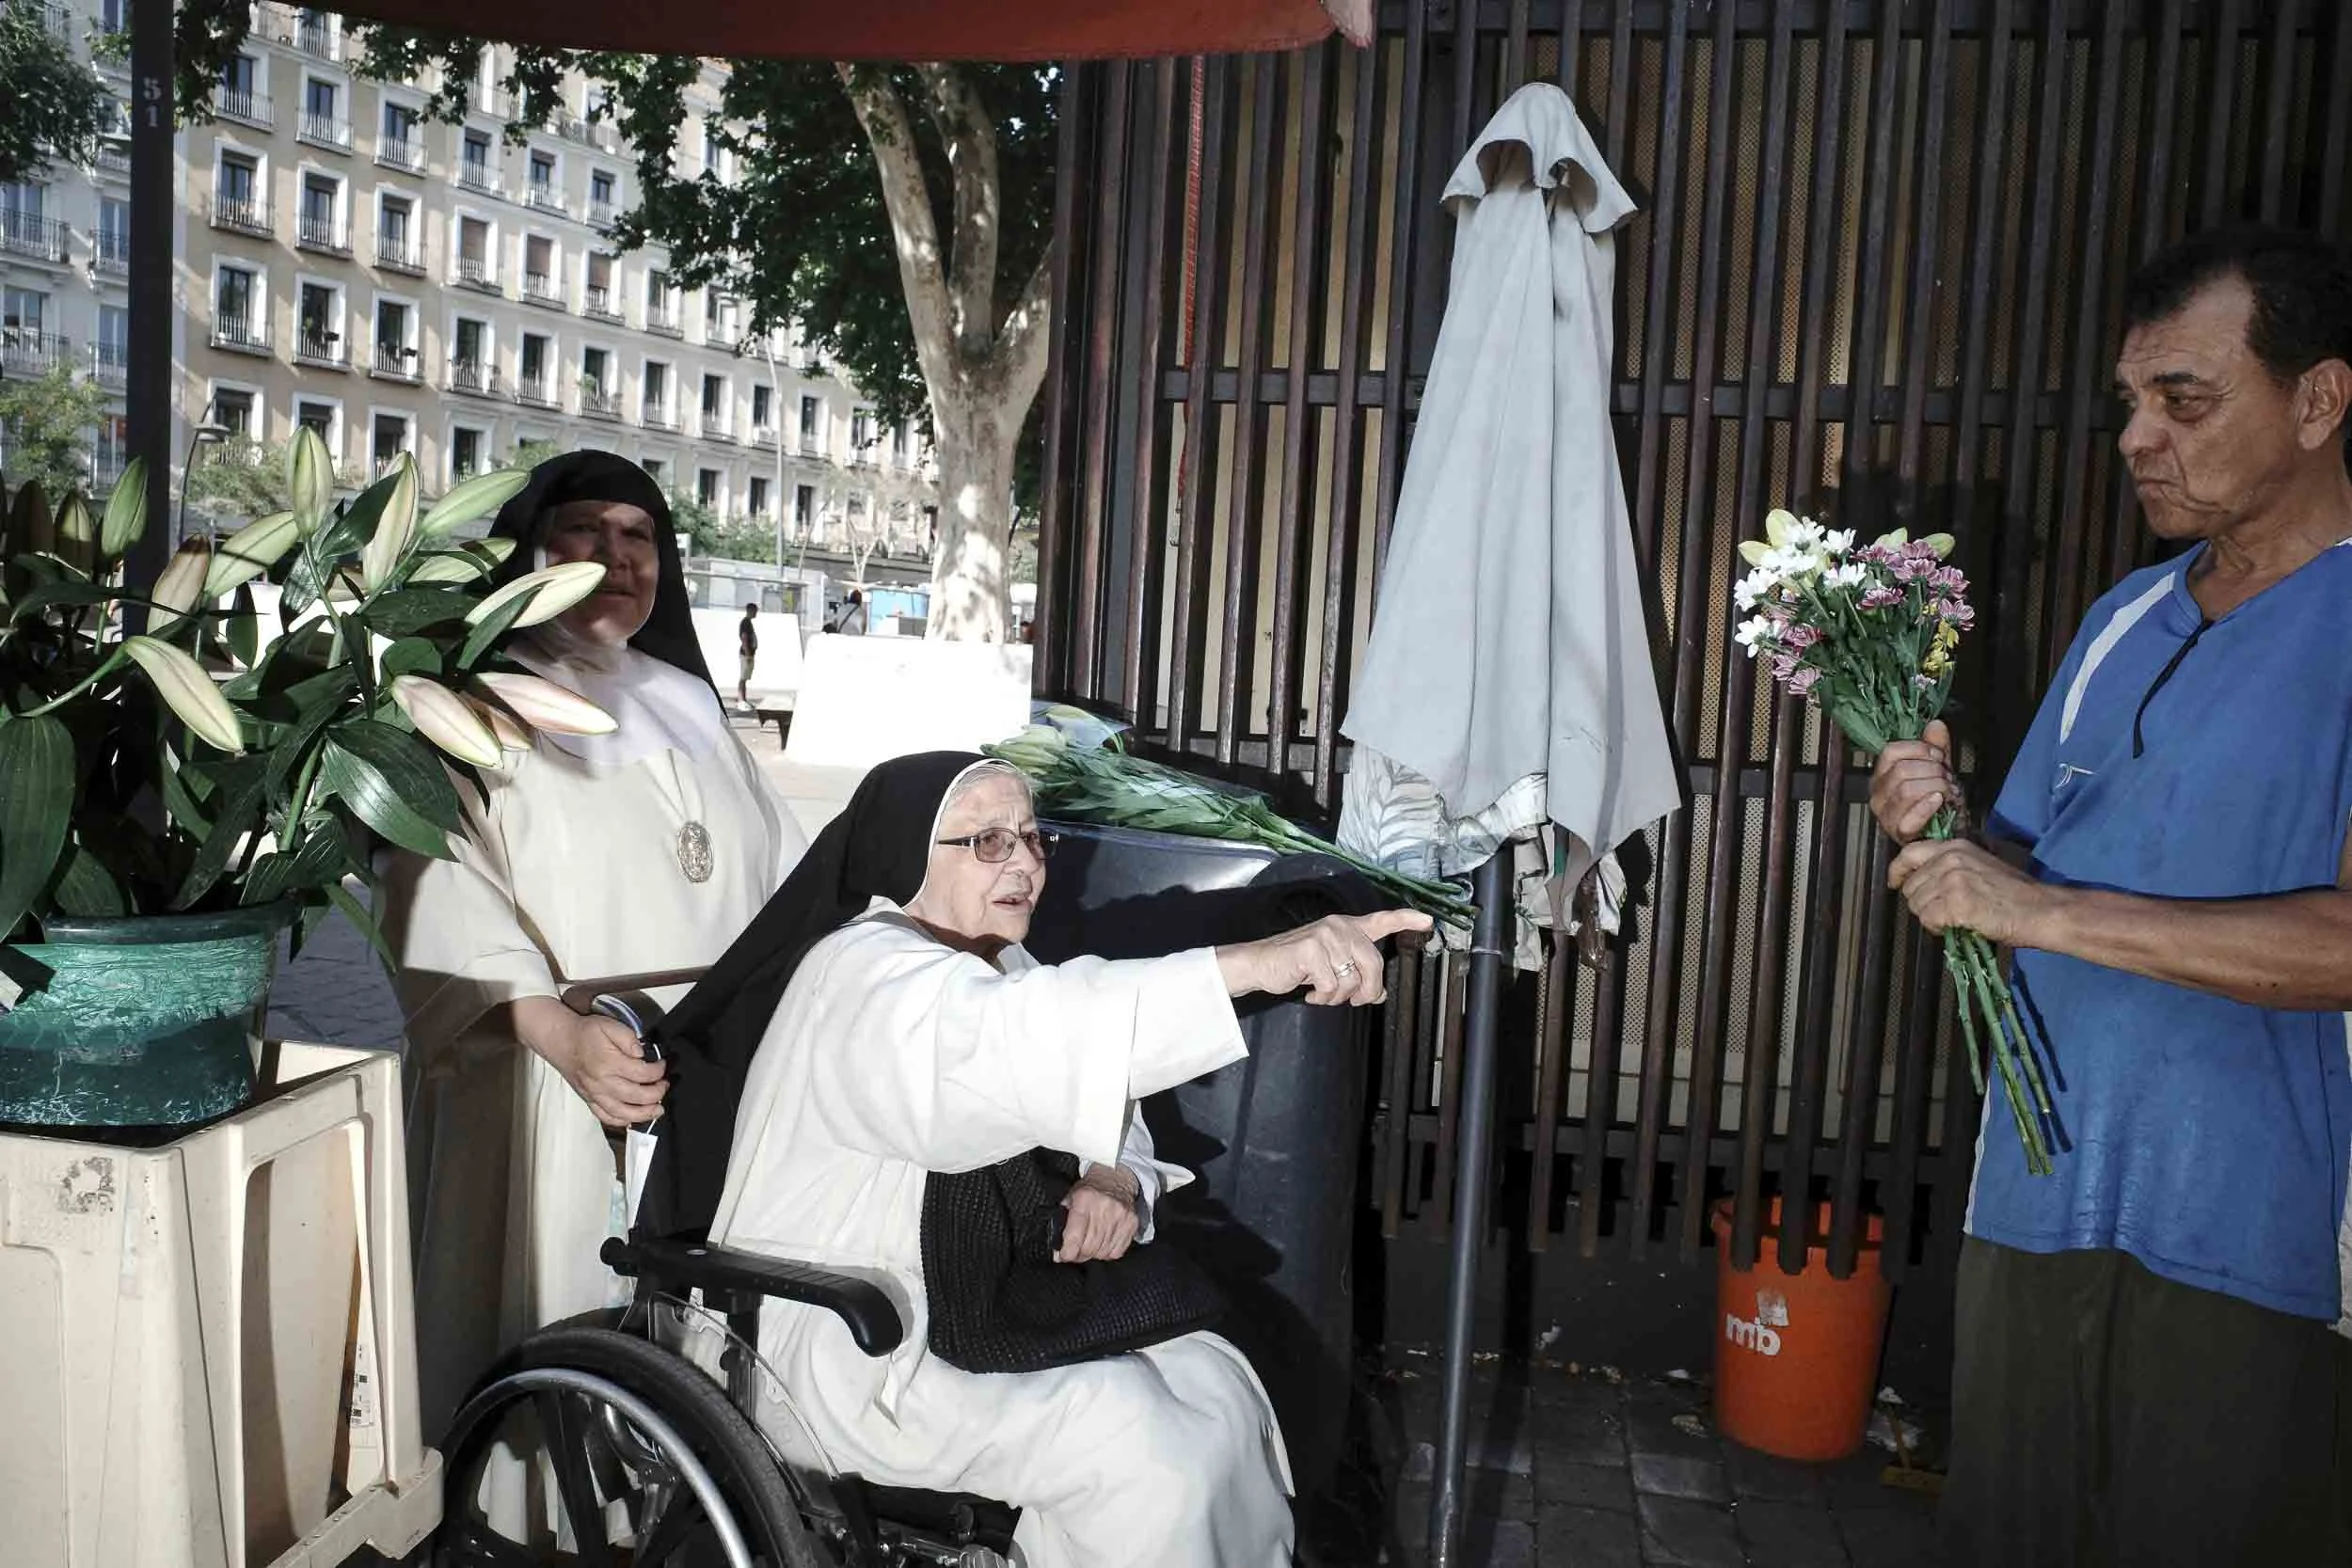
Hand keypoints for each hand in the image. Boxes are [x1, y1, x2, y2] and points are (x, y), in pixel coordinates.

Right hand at [523, 1005, 667, 1127]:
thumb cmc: (587, 1033)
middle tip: (665, 1085)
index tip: (663, 1065)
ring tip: (658, 1109)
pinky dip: (621, 1121)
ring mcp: (594, 1095)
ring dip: (644, 1114)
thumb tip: (641, 1052)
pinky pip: (606, 1117)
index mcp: (609, 1063)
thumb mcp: (609, 1025)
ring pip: (622, 1113)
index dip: (658, 1071)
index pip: (642, 1073)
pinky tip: (634, 1118)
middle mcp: (601, 1083)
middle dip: (657, 1093)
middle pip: (636, 1096)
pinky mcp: (589, 1101)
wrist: (561, 1041)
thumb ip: (628, 1037)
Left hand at [1056, 1165, 1142, 1262]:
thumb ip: (1062, 1221)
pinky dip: (1107, 1252)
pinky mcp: (1131, 1224)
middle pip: (1088, 1248)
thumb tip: (1057, 1249)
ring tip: (1089, 1245)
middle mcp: (1103, 1208)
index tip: (1062, 1255)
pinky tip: (1103, 1243)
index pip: (1074, 1237)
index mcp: (1084, 1200)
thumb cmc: (1090, 1189)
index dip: (1066, 1252)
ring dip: (1093, 1254)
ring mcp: (1120, 1217)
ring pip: (1102, 1252)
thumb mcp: (1070, 1198)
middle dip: (1078, 1254)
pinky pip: (1116, 1252)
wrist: (1115, 1177)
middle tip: (1075, 1251)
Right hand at [1218, 909, 1433, 1005]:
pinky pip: (1332, 984)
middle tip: (1351, 1000)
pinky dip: (1322, 996)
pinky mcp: (1311, 949)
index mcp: (1347, 928)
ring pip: (1352, 979)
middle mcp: (1340, 926)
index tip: (1428, 921)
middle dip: (1366, 991)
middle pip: (1373, 964)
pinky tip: (1310, 991)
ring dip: (1338, 996)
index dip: (1406, 920)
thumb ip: (1357, 974)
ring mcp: (1325, 935)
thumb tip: (1379, 994)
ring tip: (1322, 992)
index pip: (1382, 920)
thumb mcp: (1332, 968)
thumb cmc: (1297, 966)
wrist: (1260, 964)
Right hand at [1870, 719, 1963, 845]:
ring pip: (1907, 790)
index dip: (1919, 749)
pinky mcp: (1899, 833)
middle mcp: (1878, 795)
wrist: (1946, 833)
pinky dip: (1928, 806)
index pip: (1890, 752)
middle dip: (1932, 771)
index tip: (1939, 756)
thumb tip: (1935, 724)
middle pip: (1901, 770)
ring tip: (1948, 792)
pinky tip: (1939, 801)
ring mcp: (1886, 816)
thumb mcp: (1938, 769)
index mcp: (1882, 776)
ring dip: (1936, 787)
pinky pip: (1910, 816)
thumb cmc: (1938, 802)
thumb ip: (1936, 746)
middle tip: (1947, 779)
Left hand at [1888, 837, 2053, 945]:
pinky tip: (1957, 926)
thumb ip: (1951, 868)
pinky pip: (1928, 919)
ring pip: (1917, 904)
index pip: (1909, 852)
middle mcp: (1950, 858)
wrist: (2040, 910)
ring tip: (1954, 920)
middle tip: (1944, 913)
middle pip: (1910, 886)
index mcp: (1956, 846)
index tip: (1895, 883)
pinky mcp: (1956, 903)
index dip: (1897, 870)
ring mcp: (1952, 880)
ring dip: (1930, 917)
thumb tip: (1925, 883)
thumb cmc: (2015, 894)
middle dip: (1921, 903)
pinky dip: (1938, 928)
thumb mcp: (1980, 866)